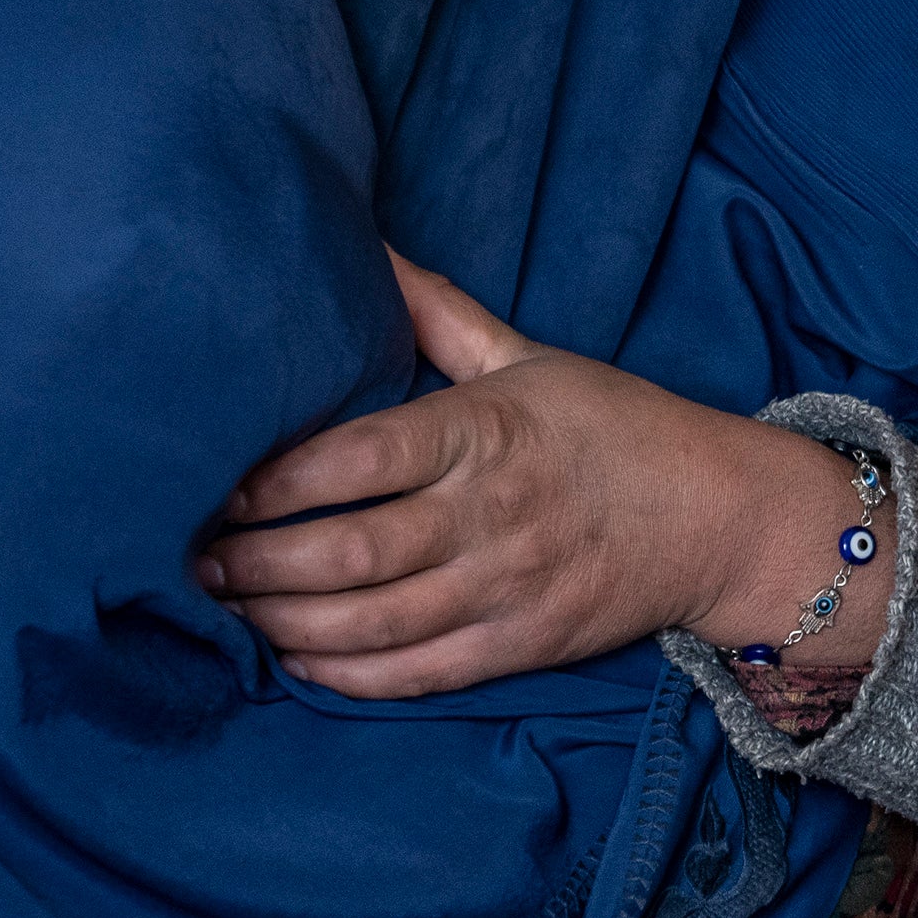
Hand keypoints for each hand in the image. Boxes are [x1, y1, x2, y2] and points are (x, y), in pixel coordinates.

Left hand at [195, 253, 889, 699]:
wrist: (719, 515)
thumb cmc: (614, 426)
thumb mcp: (528, 355)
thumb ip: (436, 313)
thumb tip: (363, 241)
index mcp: (486, 429)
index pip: (360, 457)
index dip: (277, 481)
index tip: (220, 488)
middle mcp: (493, 511)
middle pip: (351, 551)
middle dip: (258, 565)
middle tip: (199, 562)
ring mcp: (510, 585)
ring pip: (373, 621)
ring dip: (286, 624)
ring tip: (232, 609)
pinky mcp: (524, 644)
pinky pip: (419, 672)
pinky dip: (348, 675)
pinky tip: (297, 660)